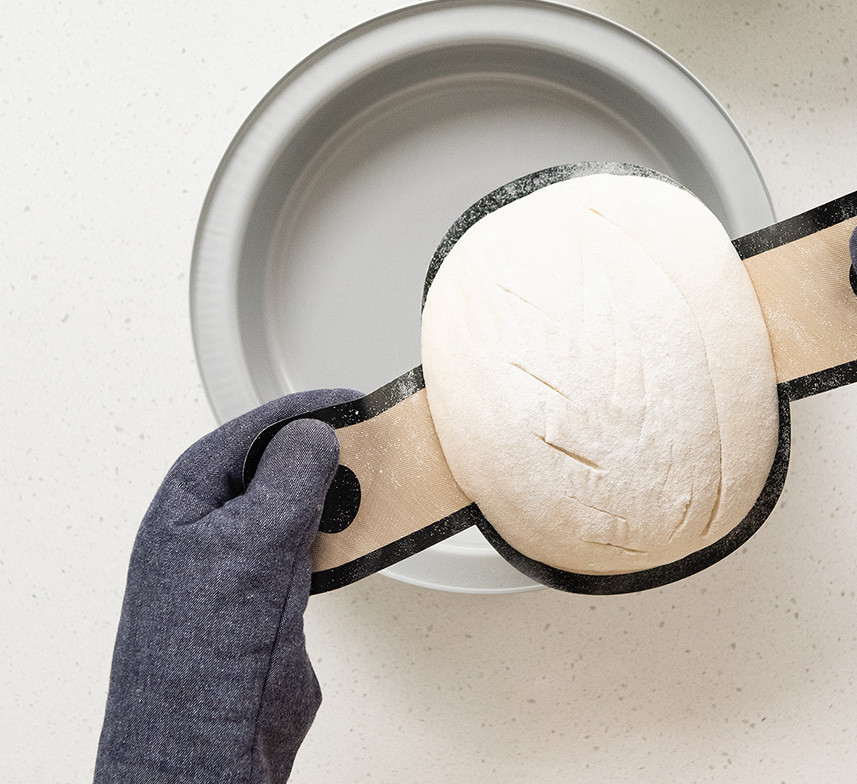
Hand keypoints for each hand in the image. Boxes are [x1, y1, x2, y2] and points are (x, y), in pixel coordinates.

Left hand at [94, 388, 361, 783]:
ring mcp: (240, 561)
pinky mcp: (269, 594)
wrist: (211, 751)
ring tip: (373, 485)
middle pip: (277, 466)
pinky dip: (339, 535)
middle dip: (324, 454)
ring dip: (336, 497)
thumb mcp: (250, 547)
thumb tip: (315, 433)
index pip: (250, 433)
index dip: (303, 413)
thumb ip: (287, 481)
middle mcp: (211, 525)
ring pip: (298, 506)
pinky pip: (311, 546)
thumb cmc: (201, 659)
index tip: (351, 402)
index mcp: (187, 500)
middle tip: (370, 443)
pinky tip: (359, 534)